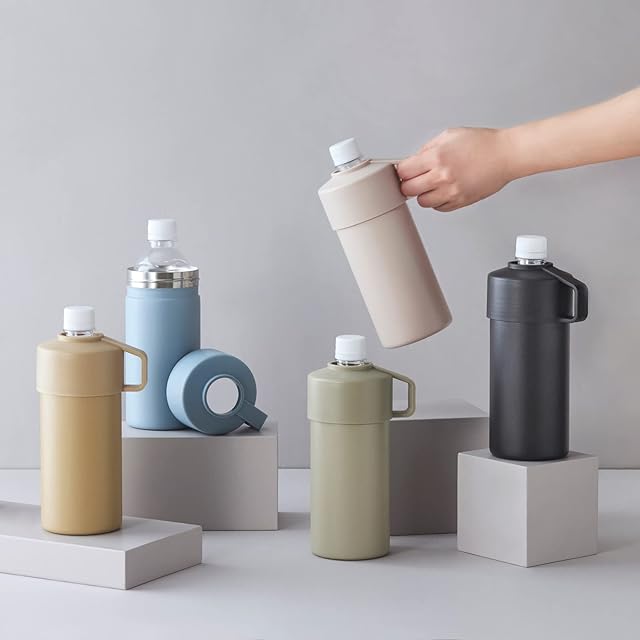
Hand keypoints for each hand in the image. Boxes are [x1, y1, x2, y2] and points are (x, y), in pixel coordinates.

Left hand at [397, 127, 513, 211]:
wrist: (506, 155)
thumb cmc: (482, 144)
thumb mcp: (449, 135)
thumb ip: (428, 148)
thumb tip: (413, 160)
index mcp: (437, 157)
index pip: (403, 171)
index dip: (402, 171)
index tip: (404, 171)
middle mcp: (442, 176)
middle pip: (408, 190)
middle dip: (409, 183)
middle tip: (416, 178)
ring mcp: (451, 191)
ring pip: (422, 202)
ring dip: (423, 194)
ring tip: (433, 183)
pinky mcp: (460, 202)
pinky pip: (438, 208)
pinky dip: (438, 201)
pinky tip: (445, 189)